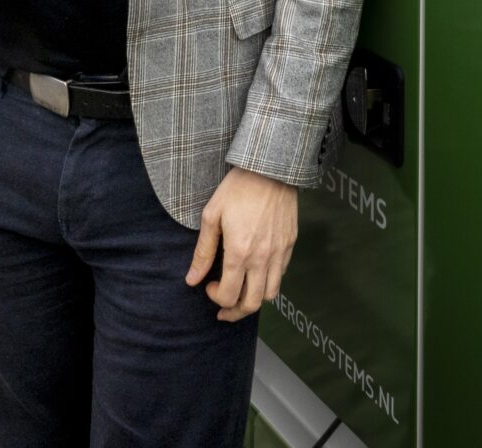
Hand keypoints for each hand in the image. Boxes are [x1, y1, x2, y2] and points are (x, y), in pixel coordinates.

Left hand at [187, 167, 298, 321]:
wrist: (270, 169)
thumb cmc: (237, 189)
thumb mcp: (211, 217)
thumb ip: (203, 253)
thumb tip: (192, 280)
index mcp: (239, 253)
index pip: (229, 296)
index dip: (216, 298)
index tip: (209, 285)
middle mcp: (262, 258)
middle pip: (252, 304)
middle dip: (235, 312)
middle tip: (224, 307)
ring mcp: (279, 253)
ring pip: (271, 294)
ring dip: (254, 300)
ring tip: (242, 294)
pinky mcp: (290, 244)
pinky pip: (281, 275)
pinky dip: (268, 282)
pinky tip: (256, 272)